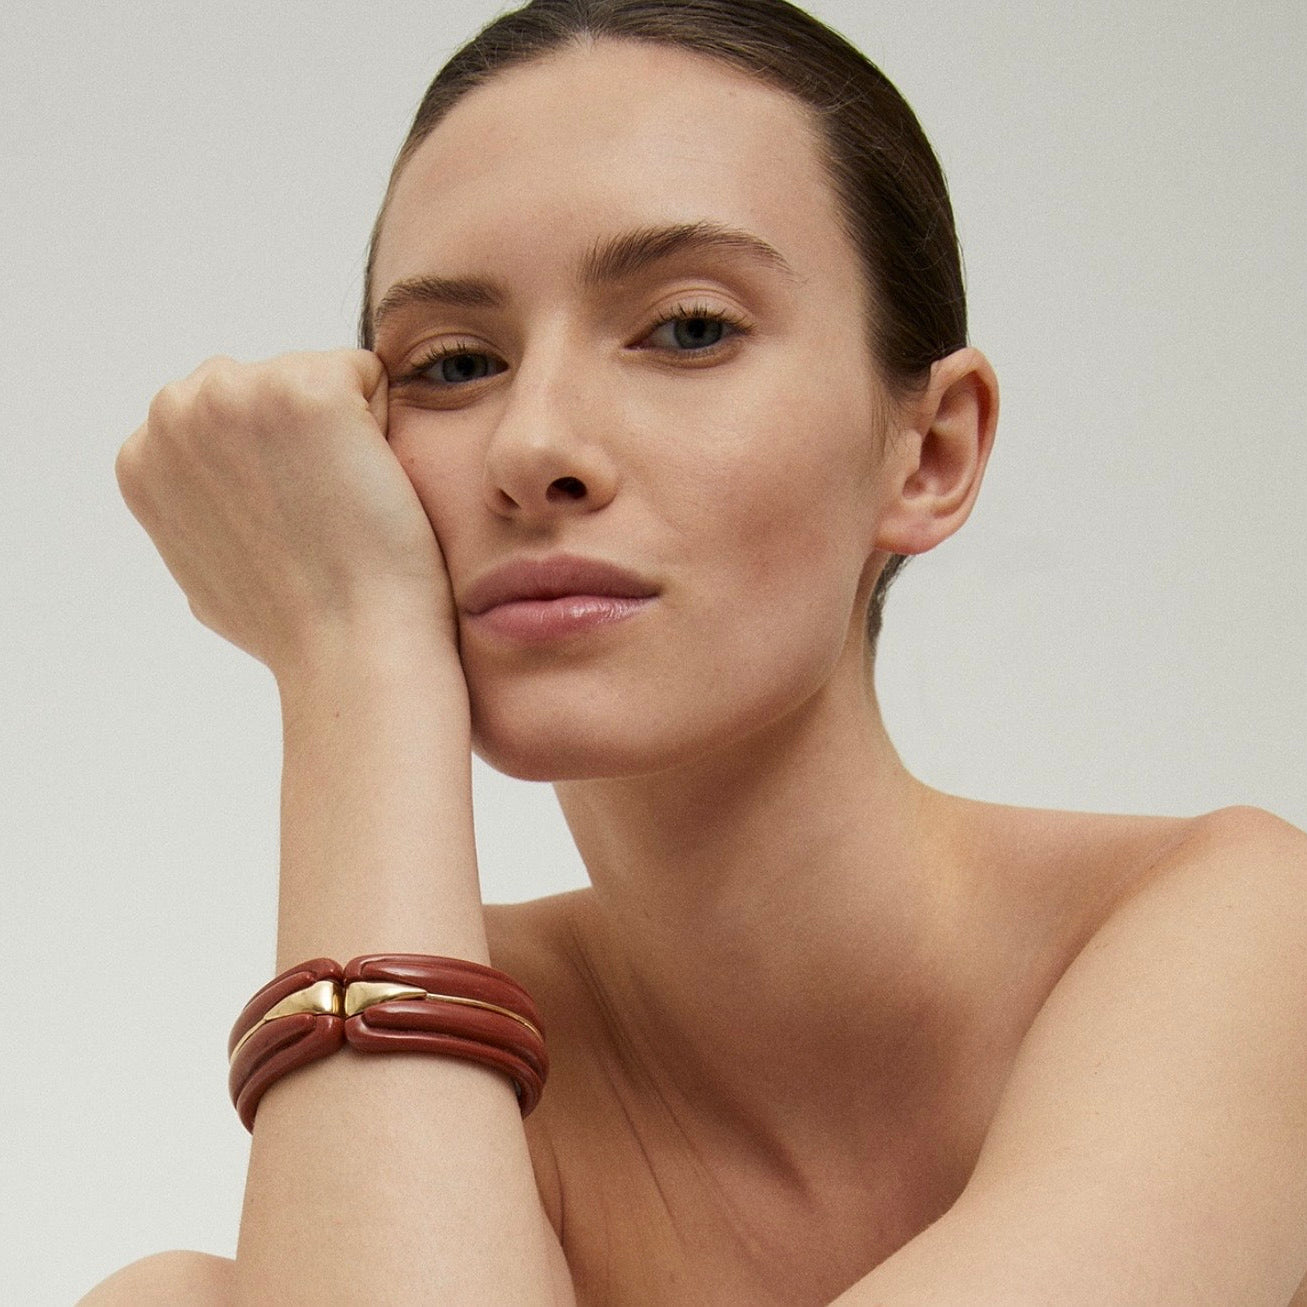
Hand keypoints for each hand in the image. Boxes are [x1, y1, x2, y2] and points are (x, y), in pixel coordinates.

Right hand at [116, 350, 455, 677]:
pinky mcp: (308, 390)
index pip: (233, 414)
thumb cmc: (294, 623)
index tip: (288, 524)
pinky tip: (370, 486)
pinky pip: (369, 375)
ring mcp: (237, 393)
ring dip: (348, 430)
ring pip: (321, 375)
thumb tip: (206, 490)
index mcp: (143, 453)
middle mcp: (175, 411)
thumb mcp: (201, 566)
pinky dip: (386, 423)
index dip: (278, 468)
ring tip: (343, 506)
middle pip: (273, 381)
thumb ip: (193, 508)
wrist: (349, 645)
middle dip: (309, 436)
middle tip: (322, 515)